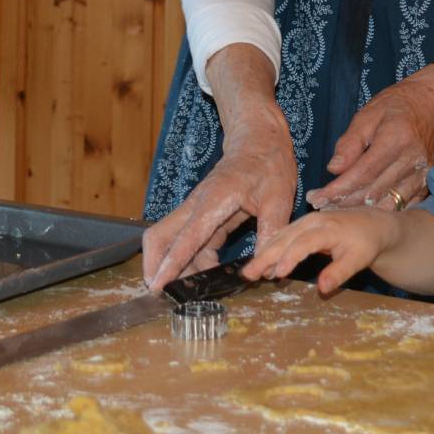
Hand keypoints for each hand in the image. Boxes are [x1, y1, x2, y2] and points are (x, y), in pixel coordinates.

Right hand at [142, 107, 296, 290]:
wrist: (260, 139)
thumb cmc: (269, 164)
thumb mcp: (279, 198)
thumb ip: (271, 233)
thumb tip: (266, 270)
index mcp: (214, 200)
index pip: (186, 237)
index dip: (171, 263)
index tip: (157, 285)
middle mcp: (197, 205)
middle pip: (160, 236)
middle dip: (154, 265)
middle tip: (162, 294)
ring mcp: (196, 210)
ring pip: (171, 241)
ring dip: (175, 267)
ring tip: (190, 293)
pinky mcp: (203, 215)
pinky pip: (188, 242)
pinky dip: (191, 261)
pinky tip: (207, 275)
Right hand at [242, 206, 399, 295]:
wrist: (371, 224)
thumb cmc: (365, 243)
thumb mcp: (358, 260)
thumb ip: (339, 273)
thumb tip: (322, 289)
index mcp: (327, 228)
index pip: (304, 242)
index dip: (290, 257)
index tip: (278, 274)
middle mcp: (312, 221)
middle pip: (285, 238)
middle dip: (265, 255)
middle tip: (248, 274)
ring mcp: (305, 221)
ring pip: (280, 236)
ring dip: (264, 253)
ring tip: (250, 272)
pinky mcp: (302, 225)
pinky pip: (283, 236)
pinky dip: (271, 249)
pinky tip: (263, 263)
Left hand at [305, 66, 433, 211]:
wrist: (431, 104)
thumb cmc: (395, 106)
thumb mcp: (367, 115)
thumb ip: (350, 143)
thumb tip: (334, 169)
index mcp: (396, 139)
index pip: (363, 173)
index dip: (339, 189)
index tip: (317, 197)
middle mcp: (412, 161)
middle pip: (373, 191)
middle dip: (344, 202)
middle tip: (319, 205)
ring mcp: (422, 175)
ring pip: (387, 203)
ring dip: (360, 211)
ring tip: (335, 210)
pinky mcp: (425, 184)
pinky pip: (401, 205)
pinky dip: (380, 211)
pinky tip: (360, 211)